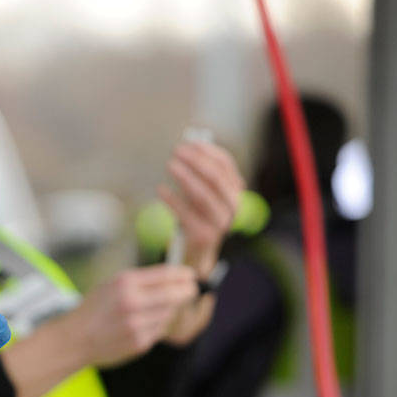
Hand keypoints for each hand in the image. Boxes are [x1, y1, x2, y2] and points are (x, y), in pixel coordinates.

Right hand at [66, 265, 198, 366]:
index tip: (191, 275)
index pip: (165, 275)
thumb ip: (141, 281)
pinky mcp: (140, 342)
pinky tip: (143, 324)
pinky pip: (160, 330)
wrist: (76, 339)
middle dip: (187, 291)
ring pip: (169, 313)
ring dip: (169, 310)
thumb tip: (174, 278)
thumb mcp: (112, 284)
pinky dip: (157, 325)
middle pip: (174, 294)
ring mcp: (137, 324)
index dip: (183, 274)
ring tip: (153, 309)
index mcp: (125, 283)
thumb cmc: (95, 309)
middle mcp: (132, 302)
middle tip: (192, 289)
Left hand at [157, 141, 244, 277]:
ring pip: (202, 195)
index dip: (207, 151)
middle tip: (176, 151)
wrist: (197, 254)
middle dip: (196, 161)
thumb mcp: (202, 194)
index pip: (226, 165)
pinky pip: (186, 214)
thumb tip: (187, 146)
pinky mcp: (203, 236)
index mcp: (235, 192)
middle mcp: (232, 207)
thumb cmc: (197, 216)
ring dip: (185, 177)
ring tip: (169, 165)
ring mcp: (220, 223)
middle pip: (215, 178)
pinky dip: (173, 200)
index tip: (189, 142)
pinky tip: (160, 189)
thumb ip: (199, 173)